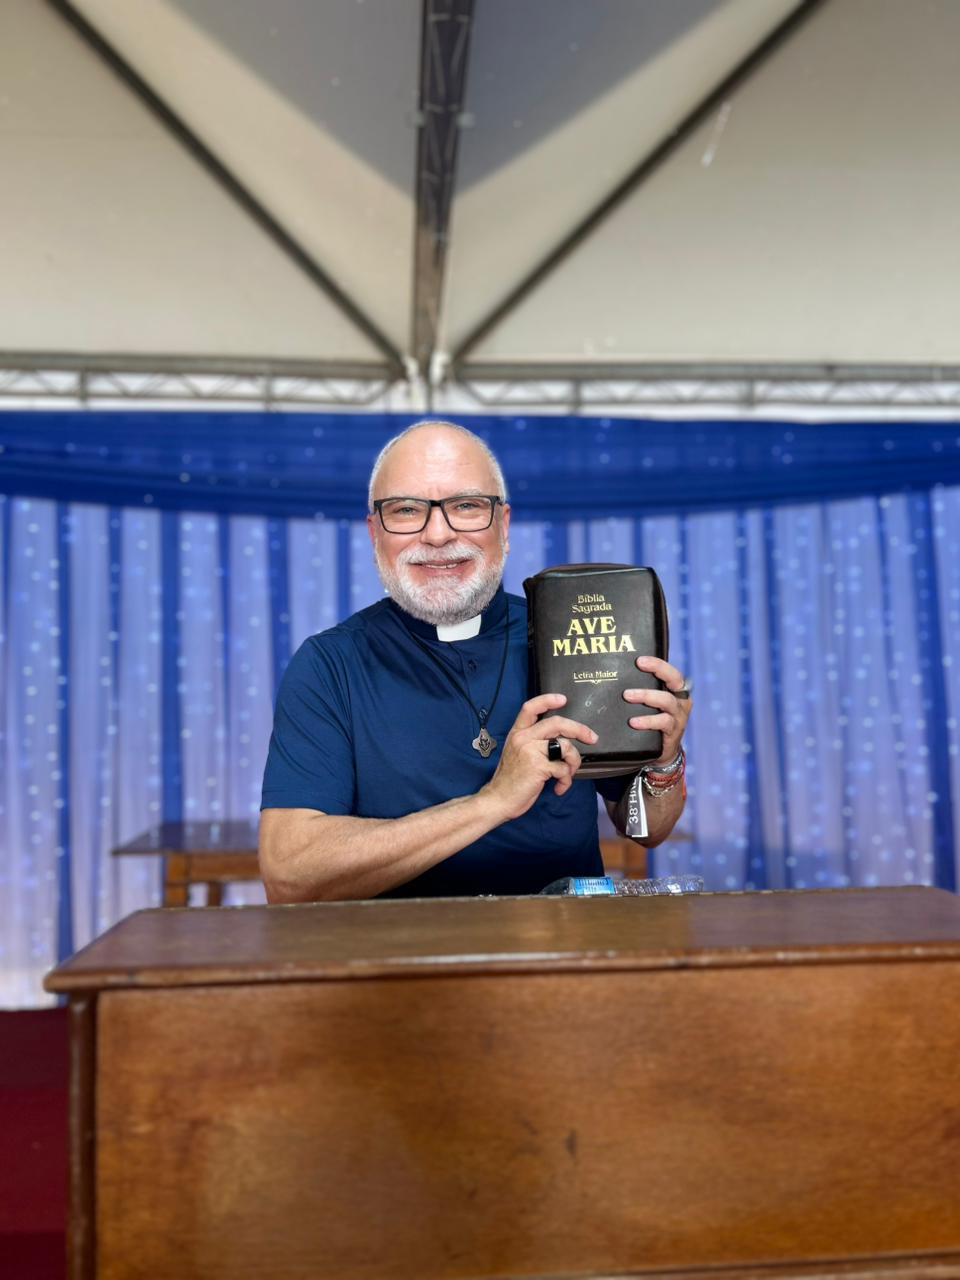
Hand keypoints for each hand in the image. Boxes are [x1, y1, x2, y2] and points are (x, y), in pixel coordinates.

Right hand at [482, 693, 597, 821]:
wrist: (498, 800)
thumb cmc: (511, 780)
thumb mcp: (517, 753)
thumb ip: (534, 742)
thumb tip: (562, 740)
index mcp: (517, 733)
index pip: (530, 707)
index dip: (548, 700)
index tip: (563, 699)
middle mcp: (523, 738)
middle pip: (557, 723)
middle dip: (579, 729)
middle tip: (592, 738)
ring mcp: (530, 751)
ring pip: (566, 746)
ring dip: (574, 762)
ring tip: (568, 774)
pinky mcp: (539, 766)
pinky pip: (564, 768)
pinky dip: (566, 780)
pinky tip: (559, 787)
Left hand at [623, 657, 691, 767]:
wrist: (663, 750)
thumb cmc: (654, 720)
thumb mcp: (652, 704)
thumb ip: (643, 690)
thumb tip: (614, 677)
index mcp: (676, 690)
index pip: (671, 671)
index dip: (658, 664)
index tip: (640, 660)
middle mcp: (681, 700)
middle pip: (675, 680)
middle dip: (658, 670)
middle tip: (639, 665)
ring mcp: (678, 715)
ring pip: (667, 700)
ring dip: (646, 695)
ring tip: (627, 695)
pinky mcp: (673, 731)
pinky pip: (663, 722)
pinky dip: (647, 720)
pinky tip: (633, 722)